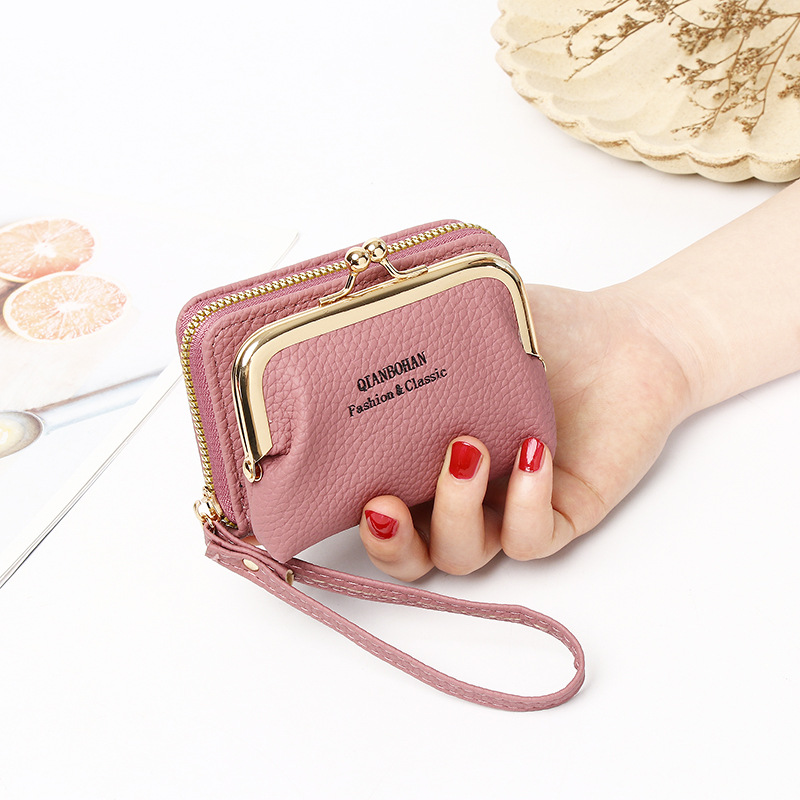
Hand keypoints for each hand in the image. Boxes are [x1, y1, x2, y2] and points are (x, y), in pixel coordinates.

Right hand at [357, 283, 693, 580]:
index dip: (351, 510)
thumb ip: (415, 328)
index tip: (335, 480)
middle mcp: (463, 492)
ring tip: (467, 449)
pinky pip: (529, 538)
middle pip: (412, 553)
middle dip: (389, 544)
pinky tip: (530, 453)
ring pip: (463, 555)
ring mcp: (508, 508)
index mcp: (428, 456)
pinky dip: (523, 504)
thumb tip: (353, 321)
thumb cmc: (548, 332)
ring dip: (454, 514)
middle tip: (381, 505)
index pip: (379, 502)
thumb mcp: (469, 323)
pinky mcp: (560, 516)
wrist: (628, 338)